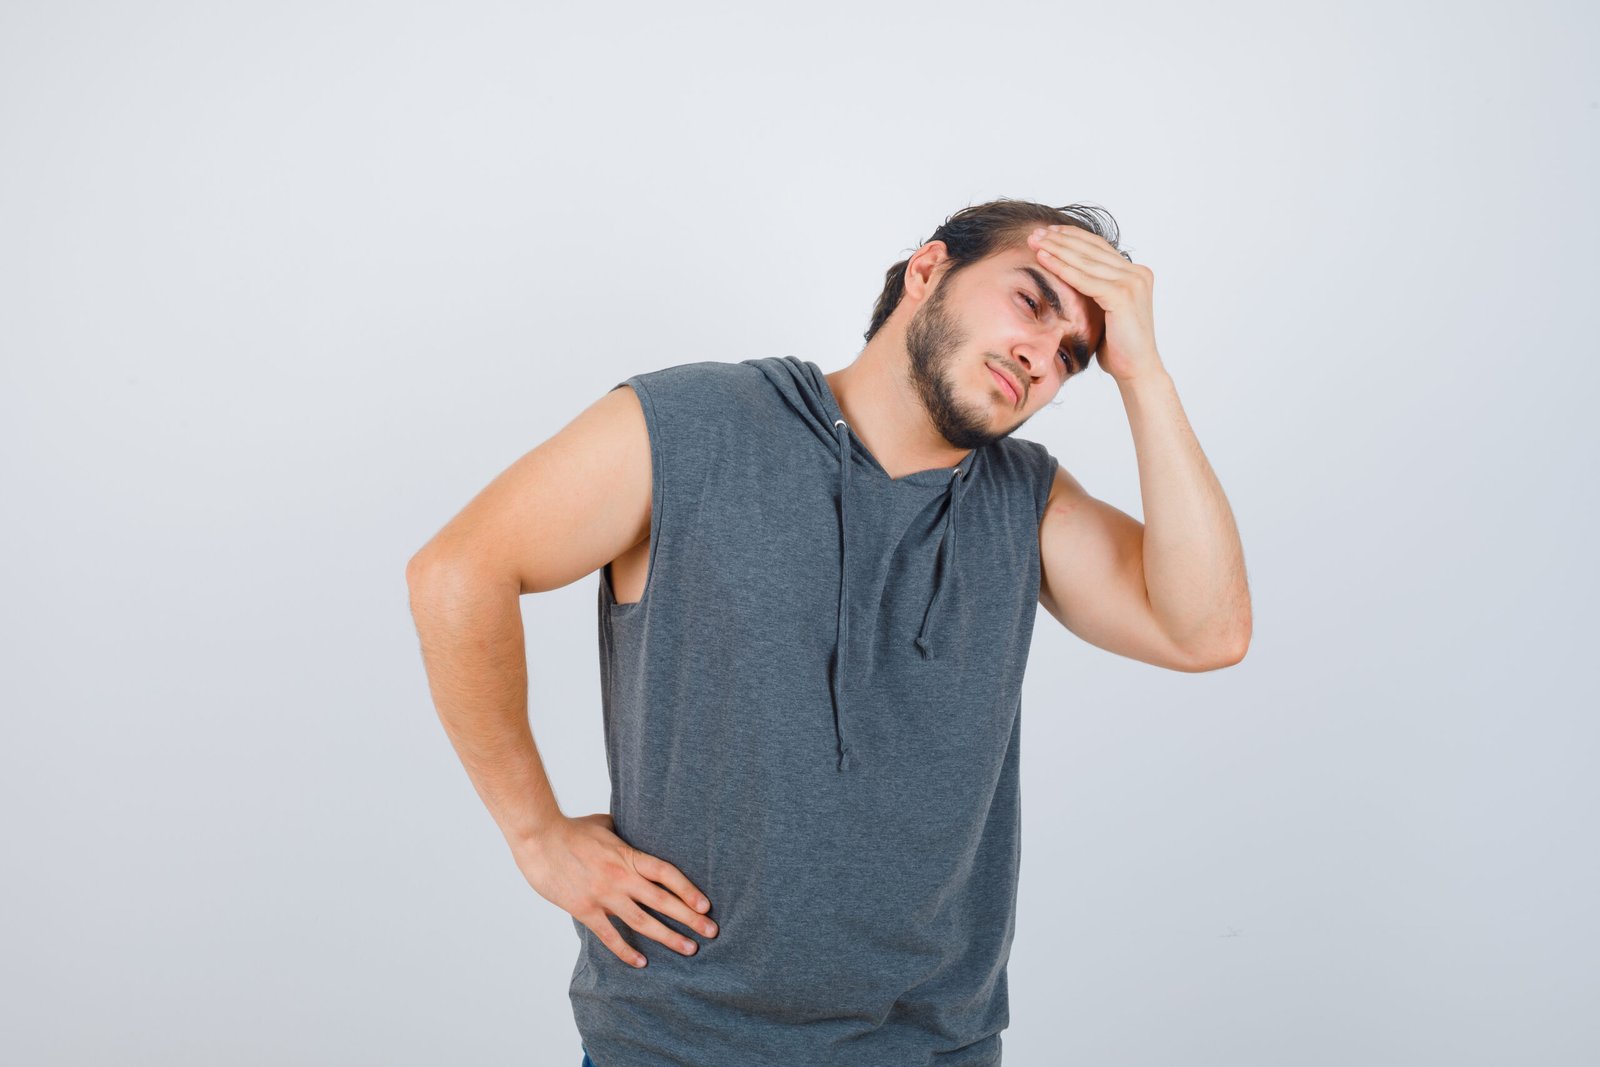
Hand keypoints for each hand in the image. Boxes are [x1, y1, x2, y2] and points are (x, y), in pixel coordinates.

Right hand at [513, 812, 717, 968]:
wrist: (539, 837)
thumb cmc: (571, 828)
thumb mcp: (605, 824)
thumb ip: (624, 833)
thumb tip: (635, 829)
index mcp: (629, 855)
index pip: (667, 874)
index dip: (689, 890)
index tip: (706, 905)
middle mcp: (621, 877)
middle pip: (663, 901)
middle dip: (690, 918)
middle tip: (712, 932)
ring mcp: (604, 895)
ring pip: (643, 921)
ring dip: (668, 937)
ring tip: (689, 949)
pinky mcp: (585, 909)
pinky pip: (609, 935)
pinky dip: (626, 951)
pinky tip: (641, 962)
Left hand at [1026, 225, 1161, 383]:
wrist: (1136, 370)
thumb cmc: (1118, 347)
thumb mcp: (1103, 311)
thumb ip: (1094, 291)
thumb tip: (1068, 278)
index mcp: (1135, 273)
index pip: (1098, 248)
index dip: (1072, 237)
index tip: (1048, 232)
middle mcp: (1137, 272)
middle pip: (1091, 249)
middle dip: (1061, 238)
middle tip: (1035, 232)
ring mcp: (1132, 282)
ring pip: (1086, 260)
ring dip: (1057, 248)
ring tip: (1034, 240)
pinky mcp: (1122, 295)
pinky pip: (1084, 278)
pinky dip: (1061, 267)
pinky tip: (1043, 259)